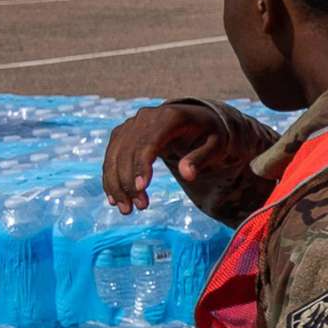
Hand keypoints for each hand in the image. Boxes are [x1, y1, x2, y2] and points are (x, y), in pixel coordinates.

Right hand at [101, 104, 231, 213]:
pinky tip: (114, 198)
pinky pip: (111, 156)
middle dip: (128, 181)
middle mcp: (146, 117)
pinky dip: (110, 177)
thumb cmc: (209, 134)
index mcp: (170, 117)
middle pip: (128, 151)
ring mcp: (132, 124)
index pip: (149, 142)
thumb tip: (187, 175)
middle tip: (137, 208)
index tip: (140, 188)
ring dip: (116, 184)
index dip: (141, 165)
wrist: (195, 118)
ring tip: (126, 209)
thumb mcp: (216, 145)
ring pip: (115, 155)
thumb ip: (201, 158)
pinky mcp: (123, 133)